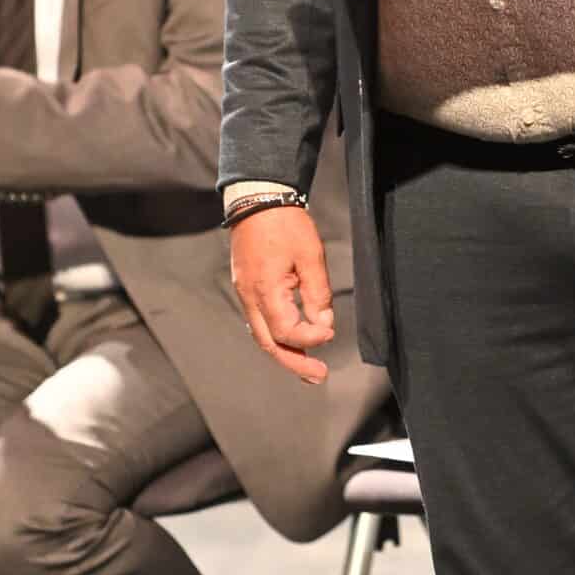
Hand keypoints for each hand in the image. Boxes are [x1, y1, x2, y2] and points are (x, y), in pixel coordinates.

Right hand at [230, 205, 334, 384]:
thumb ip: (318, 294)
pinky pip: (259, 321)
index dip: (311, 338)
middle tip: (318, 376)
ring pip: (262, 335)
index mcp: (265, 290)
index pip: (287, 331)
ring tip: (307, 366)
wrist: (258, 199)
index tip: (330, 332)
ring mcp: (245, 293)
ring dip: (285, 352)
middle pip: (269, 344)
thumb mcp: (310, 256)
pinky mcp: (247, 287)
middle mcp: (250, 297)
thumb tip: (324, 322)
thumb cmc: (285, 224)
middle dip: (294, 362)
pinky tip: (292, 341)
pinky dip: (276, 336)